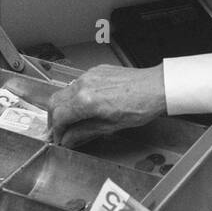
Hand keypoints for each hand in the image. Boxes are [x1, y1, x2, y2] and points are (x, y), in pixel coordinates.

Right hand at [48, 63, 165, 145]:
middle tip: (59, 131)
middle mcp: (84, 84)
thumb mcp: (111, 127)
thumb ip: (84, 133)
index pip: (59, 117)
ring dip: (63, 107)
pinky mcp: (96, 71)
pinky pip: (77, 84)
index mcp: (86, 101)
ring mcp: (89, 75)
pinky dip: (74, 97)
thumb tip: (69, 139)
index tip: (59, 139)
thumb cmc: (141, 106)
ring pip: (64, 91)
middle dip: (54, 119)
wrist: (157, 87)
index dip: (56, 131)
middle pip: (55, 102)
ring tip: (72, 121)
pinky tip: (83, 106)